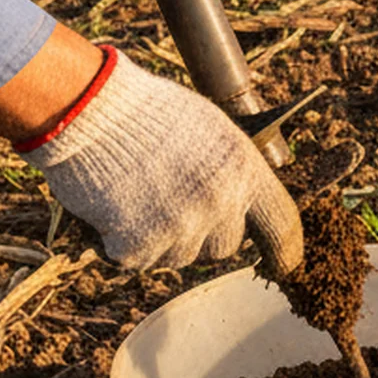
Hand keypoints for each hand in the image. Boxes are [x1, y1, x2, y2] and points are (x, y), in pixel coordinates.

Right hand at [14, 48, 302, 271]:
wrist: (91, 110)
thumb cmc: (147, 111)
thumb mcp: (209, 130)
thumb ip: (230, 170)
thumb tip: (240, 202)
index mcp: (244, 168)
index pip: (281, 222)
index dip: (285, 250)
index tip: (285, 267)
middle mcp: (221, 202)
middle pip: (225, 247)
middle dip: (204, 235)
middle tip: (173, 203)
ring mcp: (181, 228)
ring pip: (179, 257)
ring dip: (160, 239)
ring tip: (138, 195)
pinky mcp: (139, 247)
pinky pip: (137, 260)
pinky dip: (122, 242)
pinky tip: (114, 206)